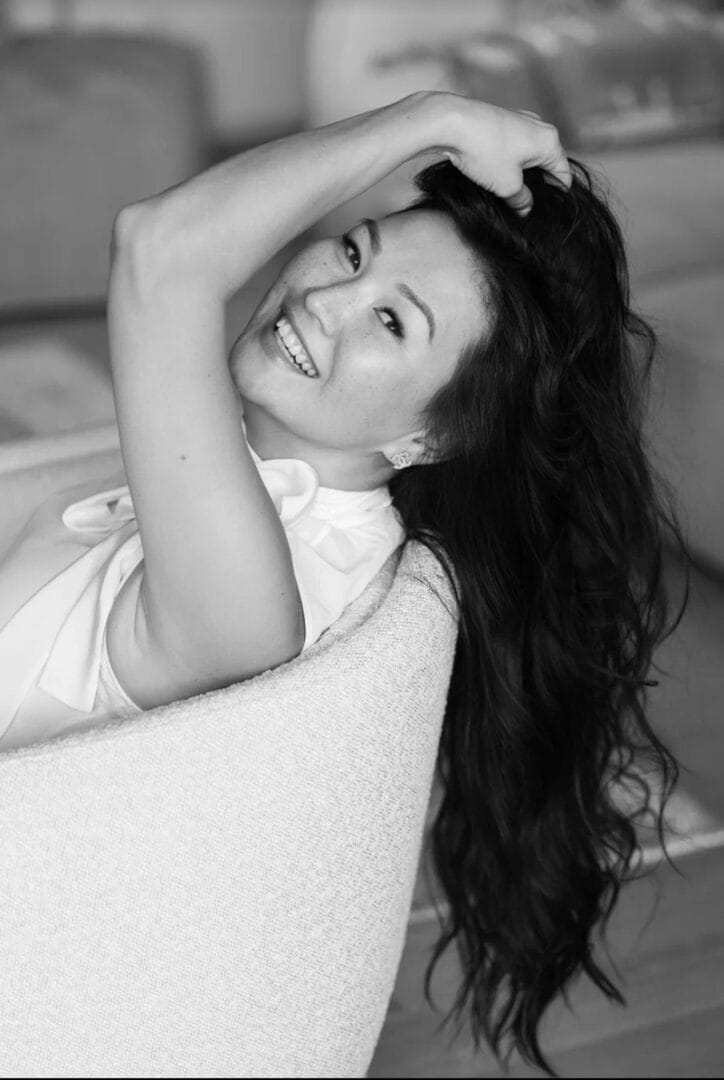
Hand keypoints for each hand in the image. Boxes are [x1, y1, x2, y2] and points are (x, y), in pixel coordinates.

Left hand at [431, 94, 571, 215]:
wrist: (451, 122)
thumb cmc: (484, 151)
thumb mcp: (507, 185)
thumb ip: (521, 200)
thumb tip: (525, 208)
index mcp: (549, 141)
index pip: (563, 173)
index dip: (557, 195)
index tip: (546, 210)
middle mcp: (539, 126)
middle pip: (546, 162)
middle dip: (538, 184)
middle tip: (524, 205)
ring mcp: (520, 120)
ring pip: (528, 154)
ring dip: (522, 173)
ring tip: (508, 191)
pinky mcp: (502, 120)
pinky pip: (513, 145)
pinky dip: (509, 160)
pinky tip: (495, 173)